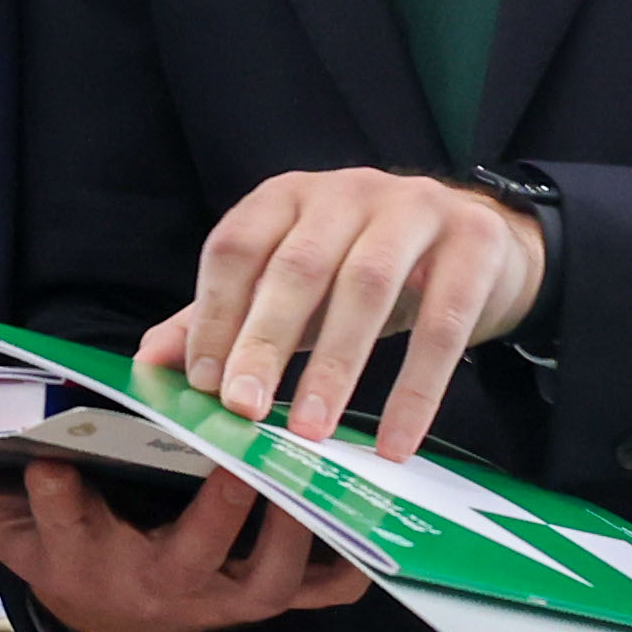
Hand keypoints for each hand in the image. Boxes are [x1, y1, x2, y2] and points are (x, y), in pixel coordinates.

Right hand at [0, 442, 368, 631]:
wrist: (107, 618)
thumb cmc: (46, 550)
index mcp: (81, 560)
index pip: (61, 533)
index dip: (58, 506)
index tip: (55, 467)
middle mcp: (153, 585)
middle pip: (184, 558)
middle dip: (209, 515)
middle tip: (231, 464)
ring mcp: (217, 599)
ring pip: (261, 576)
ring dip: (291, 535)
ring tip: (308, 482)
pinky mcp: (264, 599)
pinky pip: (313, 597)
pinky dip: (344, 577)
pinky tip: (371, 546)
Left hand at [139, 168, 541, 460]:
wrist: (482, 246)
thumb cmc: (365, 270)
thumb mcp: (293, 288)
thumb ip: (223, 319)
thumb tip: (149, 364)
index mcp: (290, 196)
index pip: (237, 245)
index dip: (213, 312)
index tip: (202, 383)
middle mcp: (349, 191)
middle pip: (298, 265)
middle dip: (266, 341)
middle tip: (244, 410)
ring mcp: (417, 209)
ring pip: (369, 284)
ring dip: (336, 364)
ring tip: (311, 431)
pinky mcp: (474, 243)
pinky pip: (444, 322)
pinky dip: (417, 389)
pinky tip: (396, 441)